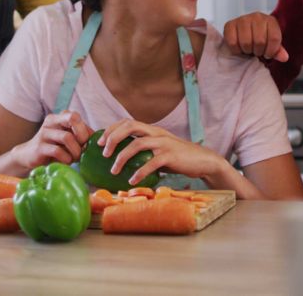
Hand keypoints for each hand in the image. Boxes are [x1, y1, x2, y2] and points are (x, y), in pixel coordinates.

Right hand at [12, 111, 93, 169]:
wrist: (28, 156)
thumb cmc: (53, 147)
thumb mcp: (67, 138)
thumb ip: (80, 135)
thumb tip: (99, 137)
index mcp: (59, 117)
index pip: (76, 116)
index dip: (85, 130)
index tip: (86, 144)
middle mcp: (51, 121)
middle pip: (73, 118)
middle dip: (82, 135)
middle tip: (83, 149)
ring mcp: (44, 133)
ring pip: (67, 137)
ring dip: (76, 151)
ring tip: (76, 158)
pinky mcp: (39, 148)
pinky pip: (58, 151)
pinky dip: (66, 158)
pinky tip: (67, 162)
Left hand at [98, 119, 228, 186]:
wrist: (203, 161)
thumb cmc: (177, 157)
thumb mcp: (159, 149)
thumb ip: (144, 150)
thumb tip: (121, 159)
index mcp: (152, 130)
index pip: (127, 122)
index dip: (111, 129)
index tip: (100, 142)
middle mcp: (156, 132)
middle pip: (130, 126)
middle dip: (113, 137)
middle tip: (104, 153)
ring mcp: (164, 143)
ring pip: (138, 144)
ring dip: (122, 157)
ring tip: (114, 170)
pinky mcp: (171, 156)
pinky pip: (152, 163)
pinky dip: (140, 172)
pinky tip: (132, 180)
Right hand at [222, 12, 288, 61]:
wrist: (244, 33)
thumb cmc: (260, 39)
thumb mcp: (271, 44)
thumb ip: (278, 51)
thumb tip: (284, 57)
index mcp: (270, 20)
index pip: (274, 38)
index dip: (271, 51)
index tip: (267, 53)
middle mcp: (257, 16)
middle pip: (260, 41)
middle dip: (258, 51)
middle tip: (256, 51)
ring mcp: (242, 19)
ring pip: (246, 42)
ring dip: (247, 51)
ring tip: (248, 48)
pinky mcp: (229, 25)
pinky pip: (233, 43)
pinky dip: (236, 50)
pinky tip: (239, 47)